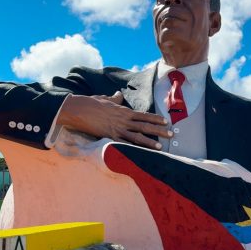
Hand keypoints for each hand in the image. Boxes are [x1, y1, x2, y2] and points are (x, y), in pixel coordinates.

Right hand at [57, 93, 172, 149]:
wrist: (79, 109)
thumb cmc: (91, 104)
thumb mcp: (105, 99)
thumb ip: (114, 99)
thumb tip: (119, 95)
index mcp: (124, 111)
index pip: (144, 116)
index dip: (156, 119)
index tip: (166, 122)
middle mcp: (123, 120)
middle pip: (145, 126)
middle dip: (159, 131)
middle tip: (171, 135)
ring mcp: (117, 129)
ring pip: (137, 137)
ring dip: (149, 142)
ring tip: (160, 147)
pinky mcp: (109, 137)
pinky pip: (124, 145)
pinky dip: (133, 149)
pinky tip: (141, 154)